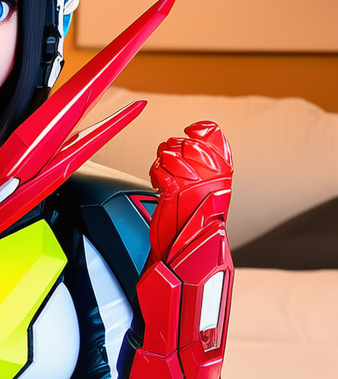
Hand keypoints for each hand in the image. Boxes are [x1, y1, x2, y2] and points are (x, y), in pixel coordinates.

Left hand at [147, 121, 232, 264]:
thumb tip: (198, 133)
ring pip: (170, 154)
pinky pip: (160, 169)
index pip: (213, 135)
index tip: (189, 132)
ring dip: (162, 162)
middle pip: (187, 142)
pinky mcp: (174, 192)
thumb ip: (206, 162)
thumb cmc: (195, 217)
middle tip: (170, 163)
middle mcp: (210, 174)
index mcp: (223, 171)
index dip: (197, 130)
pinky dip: (156, 174)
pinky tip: (159, 184)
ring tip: (164, 176)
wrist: (188, 247)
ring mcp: (193, 182)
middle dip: (173, 148)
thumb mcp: (208, 187)